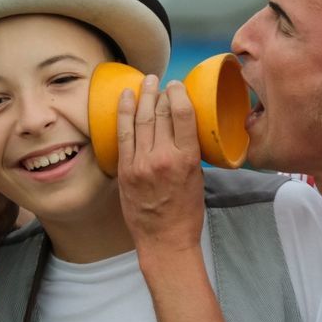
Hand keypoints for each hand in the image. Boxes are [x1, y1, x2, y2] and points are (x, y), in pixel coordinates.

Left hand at [116, 76, 205, 259]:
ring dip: (144, 96)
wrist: (164, 240)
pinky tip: (126, 97)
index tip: (178, 85)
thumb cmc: (186, 213)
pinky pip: (123, 134)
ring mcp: (141, 163)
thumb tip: (180, 129)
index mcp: (187, 159)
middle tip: (162, 81)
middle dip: (161, 92)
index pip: (182, 114)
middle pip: (161, 113)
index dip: (179, 94)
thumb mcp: (198, 178)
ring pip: (141, 119)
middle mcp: (163, 157)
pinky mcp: (125, 170)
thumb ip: (188, 152)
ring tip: (146, 81)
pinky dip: (124, 112)